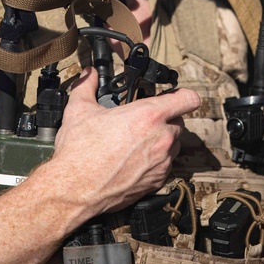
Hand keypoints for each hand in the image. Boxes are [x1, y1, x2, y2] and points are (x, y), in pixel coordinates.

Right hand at [49, 67, 199, 216]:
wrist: (74, 189)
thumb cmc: (79, 152)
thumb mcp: (79, 110)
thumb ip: (87, 86)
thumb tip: (88, 74)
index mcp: (148, 115)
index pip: (188, 99)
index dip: (183, 95)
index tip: (175, 97)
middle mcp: (162, 138)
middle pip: (179, 121)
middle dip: (165, 119)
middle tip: (144, 120)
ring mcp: (162, 162)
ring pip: (174, 144)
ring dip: (162, 140)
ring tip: (138, 142)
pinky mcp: (157, 181)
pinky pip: (165, 165)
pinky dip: (155, 161)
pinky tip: (135, 160)